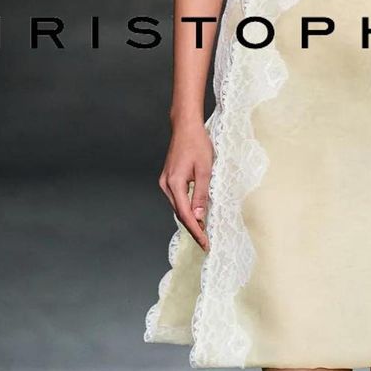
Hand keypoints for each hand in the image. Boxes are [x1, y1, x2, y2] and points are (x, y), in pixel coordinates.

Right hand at [158, 122, 212, 250]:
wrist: (186, 127)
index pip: (185, 215)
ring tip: (203, 231)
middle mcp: (166, 185)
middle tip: (206, 242)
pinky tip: (195, 214)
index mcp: (174, 183)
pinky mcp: (168, 179)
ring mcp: (165, 182)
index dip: (196, 231)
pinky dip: (186, 209)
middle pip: (179, 214)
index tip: (205, 243)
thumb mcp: (205, 170)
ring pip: (177, 207)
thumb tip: (199, 217)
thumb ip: (201, 195)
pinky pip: (177, 199)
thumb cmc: (197, 144)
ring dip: (189, 220)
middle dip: (193, 229)